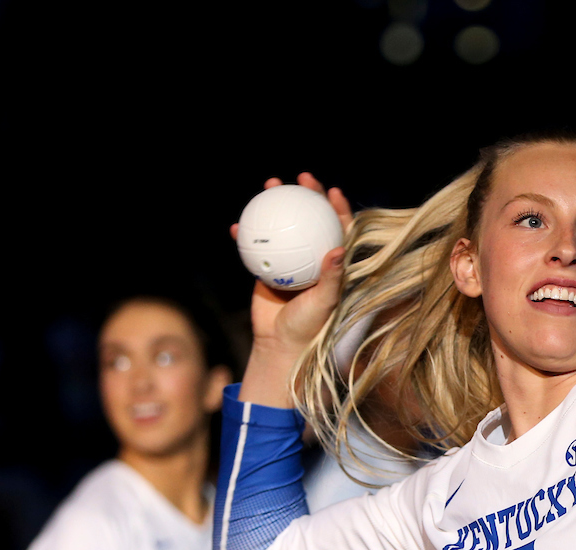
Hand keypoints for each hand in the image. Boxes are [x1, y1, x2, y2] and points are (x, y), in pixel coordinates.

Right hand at [234, 173, 352, 405]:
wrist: (281, 345)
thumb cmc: (310, 327)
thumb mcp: (324, 303)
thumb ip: (332, 277)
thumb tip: (337, 249)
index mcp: (332, 263)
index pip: (338, 228)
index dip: (338, 207)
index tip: (330, 190)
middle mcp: (312, 257)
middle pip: (311, 218)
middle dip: (307, 194)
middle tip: (298, 179)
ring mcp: (289, 260)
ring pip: (283, 225)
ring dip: (276, 204)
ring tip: (269, 186)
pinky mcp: (267, 268)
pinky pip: (257, 246)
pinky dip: (246, 236)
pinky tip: (236, 225)